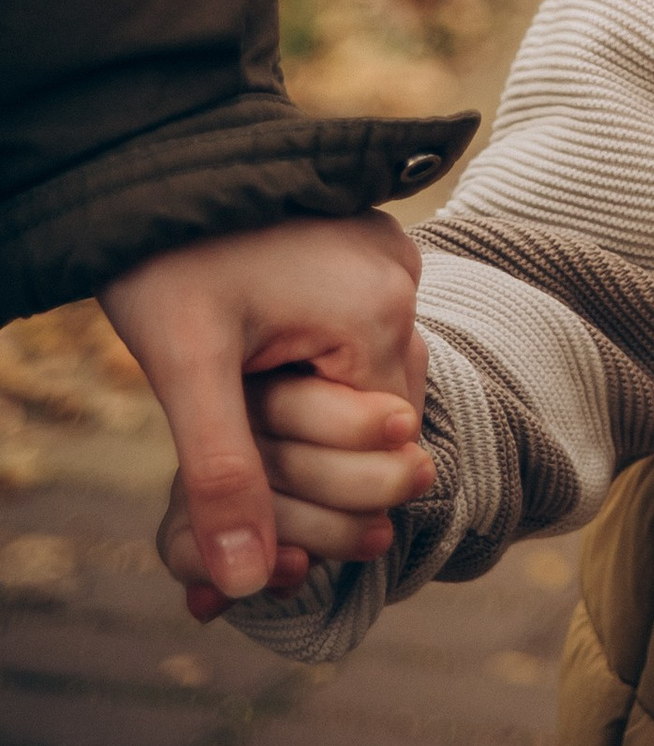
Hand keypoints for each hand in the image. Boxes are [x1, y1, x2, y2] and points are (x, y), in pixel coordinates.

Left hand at [103, 213, 426, 604]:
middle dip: (322, 462)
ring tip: (252, 428)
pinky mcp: (370, 246)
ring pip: (376, 380)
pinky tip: (270, 380)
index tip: (261, 525)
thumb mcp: (186, 371)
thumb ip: (224, 476)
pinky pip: (364, 333)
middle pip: (386, 420)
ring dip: (324, 418)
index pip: (383, 454)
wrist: (157, 161)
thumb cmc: (170, 260)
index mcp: (377, 313)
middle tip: (247, 488)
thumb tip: (247, 584)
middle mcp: (404, 279)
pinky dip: (325, 372)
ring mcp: (391, 255)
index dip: (322, 500)